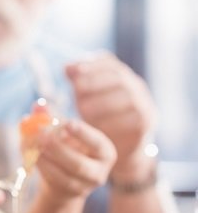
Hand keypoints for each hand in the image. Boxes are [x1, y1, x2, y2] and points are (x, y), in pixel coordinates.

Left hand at [36, 119, 115, 199]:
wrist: (64, 181)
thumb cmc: (67, 149)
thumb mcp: (64, 133)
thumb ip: (52, 118)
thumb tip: (38, 105)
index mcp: (104, 150)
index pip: (96, 142)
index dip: (82, 133)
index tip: (67, 123)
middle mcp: (99, 170)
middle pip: (78, 163)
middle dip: (58, 148)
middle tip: (40, 135)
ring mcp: (85, 185)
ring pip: (65, 174)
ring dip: (46, 159)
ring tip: (32, 145)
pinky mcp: (71, 193)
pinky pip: (55, 180)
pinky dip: (42, 167)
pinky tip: (32, 156)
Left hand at [66, 53, 155, 175]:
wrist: (119, 148)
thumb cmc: (98, 119)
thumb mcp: (86, 99)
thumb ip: (79, 83)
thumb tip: (67, 67)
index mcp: (121, 78)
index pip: (110, 64)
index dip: (92, 65)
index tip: (72, 70)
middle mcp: (135, 88)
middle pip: (119, 79)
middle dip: (95, 81)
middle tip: (76, 89)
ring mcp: (143, 105)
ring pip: (128, 98)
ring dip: (103, 102)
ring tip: (82, 110)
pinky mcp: (145, 124)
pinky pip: (132, 120)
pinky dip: (113, 122)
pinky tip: (96, 126)